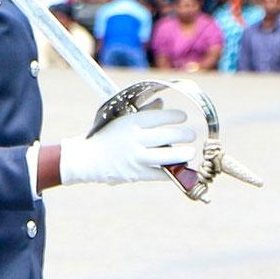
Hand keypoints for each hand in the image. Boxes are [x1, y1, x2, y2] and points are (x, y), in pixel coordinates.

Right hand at [58, 108, 198, 186]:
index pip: (158, 117)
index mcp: (130, 123)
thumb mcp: (121, 118)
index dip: (174, 116)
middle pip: (166, 135)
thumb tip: (162, 103)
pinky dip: (171, 172)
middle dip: (183, 134)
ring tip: (190, 153)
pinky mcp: (137, 174)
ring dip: (182, 155)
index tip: (183, 116)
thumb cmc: (106, 135)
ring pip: (166, 156)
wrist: (88, 159)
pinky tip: (179, 168)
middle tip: (191, 135)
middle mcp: (134, 139)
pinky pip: (159, 174)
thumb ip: (143, 111)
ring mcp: (136, 158)